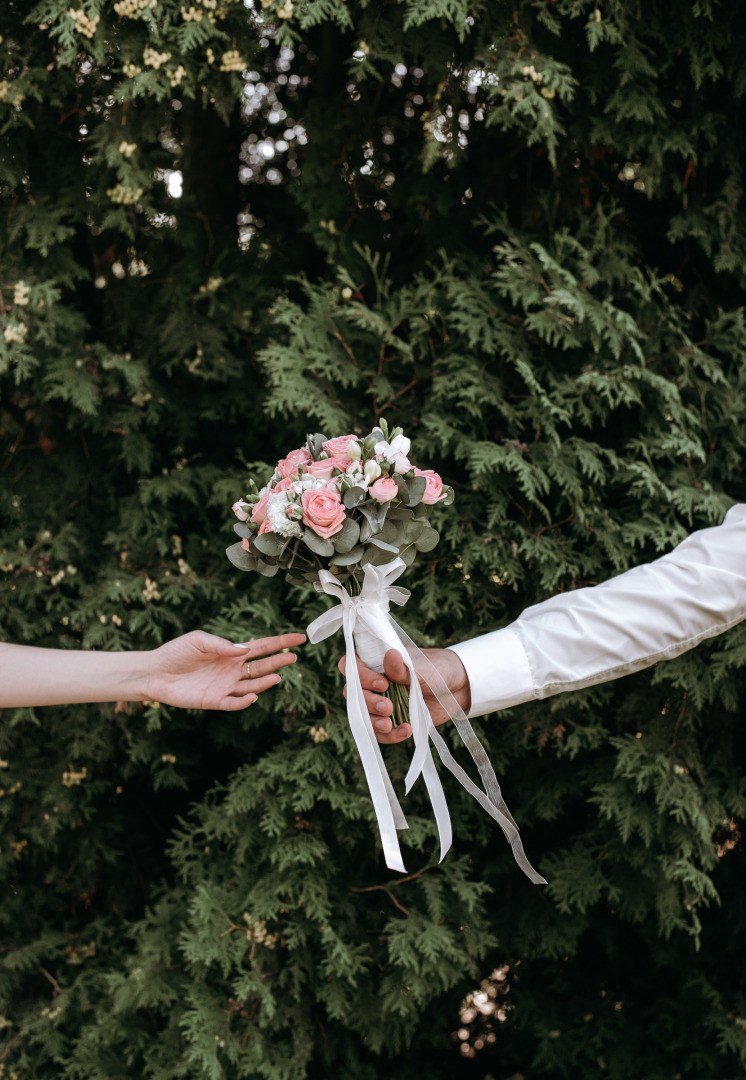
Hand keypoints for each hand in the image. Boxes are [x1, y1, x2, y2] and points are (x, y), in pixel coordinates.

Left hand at [145, 630, 304, 710]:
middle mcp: (232, 669)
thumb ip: (222, 644)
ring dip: (265, 681)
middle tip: (294, 657)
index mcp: (231, 652)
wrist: (154, 673)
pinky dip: (244, 701)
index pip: (261, 646)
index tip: (299, 638)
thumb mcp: (198, 640)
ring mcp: (225, 686)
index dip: (280, 642)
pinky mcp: (214, 701)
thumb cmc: (175, 653)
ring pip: (252, 684)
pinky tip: (253, 695)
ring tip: (277, 676)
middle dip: (279, 661)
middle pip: (262, 665)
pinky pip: (234, 703)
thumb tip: (246, 649)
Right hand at [338, 646, 470, 743]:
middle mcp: (372, 682)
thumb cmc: (436, 669)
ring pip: (362, 716)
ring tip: (390, 725)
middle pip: (353, 694)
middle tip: (388, 707)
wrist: (457, 688)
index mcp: (374, 662)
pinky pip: (379, 733)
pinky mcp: (390, 721)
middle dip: (368, 703)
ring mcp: (380, 702)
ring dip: (373, 723)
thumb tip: (390, 655)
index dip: (360, 677)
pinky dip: (390, 735)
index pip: (350, 665)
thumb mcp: (421, 667)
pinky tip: (406, 730)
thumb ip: (403, 667)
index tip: (383, 683)